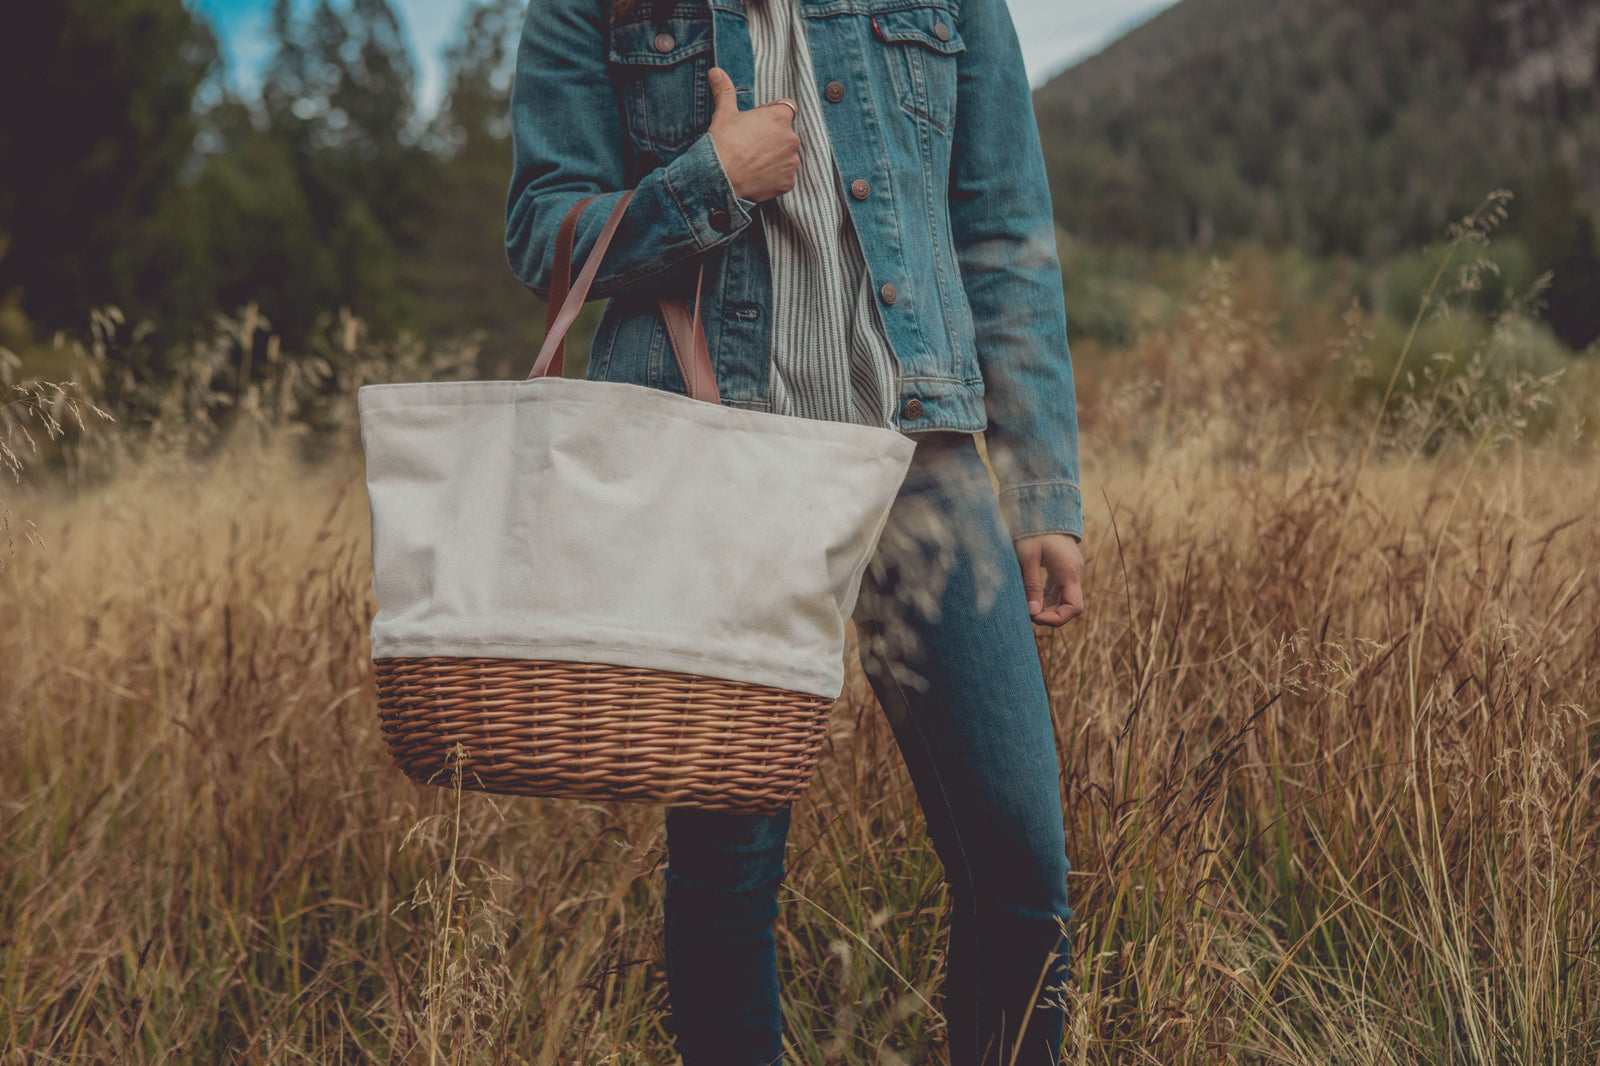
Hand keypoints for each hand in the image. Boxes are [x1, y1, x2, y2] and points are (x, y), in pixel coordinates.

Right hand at [707, 66, 799, 201]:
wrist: (719, 178)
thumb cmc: (722, 142)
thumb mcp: (724, 113)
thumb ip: (725, 90)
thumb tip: (715, 71)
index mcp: (780, 117)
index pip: (787, 108)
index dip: (772, 113)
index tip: (756, 123)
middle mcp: (792, 138)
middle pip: (786, 134)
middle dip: (772, 138)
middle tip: (749, 145)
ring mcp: (791, 162)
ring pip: (786, 156)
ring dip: (774, 157)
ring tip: (752, 162)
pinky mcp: (788, 183)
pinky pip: (784, 176)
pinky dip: (774, 177)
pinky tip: (756, 176)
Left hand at [1014, 533, 1084, 627]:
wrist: (1043, 506)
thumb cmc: (1033, 530)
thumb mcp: (1028, 557)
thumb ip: (1031, 585)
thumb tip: (1032, 613)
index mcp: (1069, 572)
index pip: (1074, 608)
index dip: (1057, 619)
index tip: (1035, 618)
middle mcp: (1074, 573)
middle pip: (1069, 606)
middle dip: (1050, 615)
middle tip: (1027, 615)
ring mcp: (1071, 570)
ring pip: (1063, 598)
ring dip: (1047, 607)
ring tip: (1026, 607)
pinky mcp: (1064, 567)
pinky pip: (1059, 589)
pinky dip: (1047, 597)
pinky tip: (1031, 598)